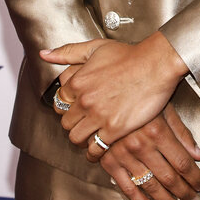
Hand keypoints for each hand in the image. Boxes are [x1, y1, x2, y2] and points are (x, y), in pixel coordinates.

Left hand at [40, 32, 188, 148]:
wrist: (155, 65)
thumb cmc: (129, 55)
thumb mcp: (95, 47)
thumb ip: (68, 52)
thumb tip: (44, 54)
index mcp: (78, 81)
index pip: (59, 102)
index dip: (67, 106)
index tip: (76, 107)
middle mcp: (85, 100)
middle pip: (65, 122)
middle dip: (73, 123)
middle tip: (84, 123)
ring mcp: (99, 116)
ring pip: (76, 138)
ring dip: (81, 139)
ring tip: (90, 136)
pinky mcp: (114, 129)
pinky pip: (95, 149)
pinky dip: (95, 152)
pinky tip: (100, 148)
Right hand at [100, 104, 199, 199]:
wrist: (104, 94)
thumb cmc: (138, 98)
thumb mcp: (164, 108)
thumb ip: (182, 133)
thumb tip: (199, 156)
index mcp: (157, 130)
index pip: (183, 162)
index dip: (195, 178)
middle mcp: (141, 145)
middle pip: (169, 177)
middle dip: (184, 192)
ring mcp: (124, 155)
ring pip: (151, 186)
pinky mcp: (109, 162)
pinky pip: (128, 189)